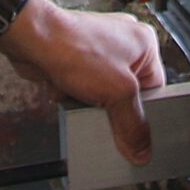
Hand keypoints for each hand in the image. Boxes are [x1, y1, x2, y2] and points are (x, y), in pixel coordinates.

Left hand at [0, 0, 163, 162]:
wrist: (33, 39)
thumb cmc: (74, 47)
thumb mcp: (117, 92)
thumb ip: (133, 125)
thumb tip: (142, 150)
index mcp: (145, 44)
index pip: (156, 90)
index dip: (146, 113)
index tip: (137, 131)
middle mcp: (125, 44)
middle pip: (129, 95)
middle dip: (113, 107)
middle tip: (105, 111)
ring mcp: (100, 50)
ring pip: (105, 95)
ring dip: (92, 103)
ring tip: (82, 97)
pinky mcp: (79, 59)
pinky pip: (85, 89)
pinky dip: (76, 96)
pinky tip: (69, 91)